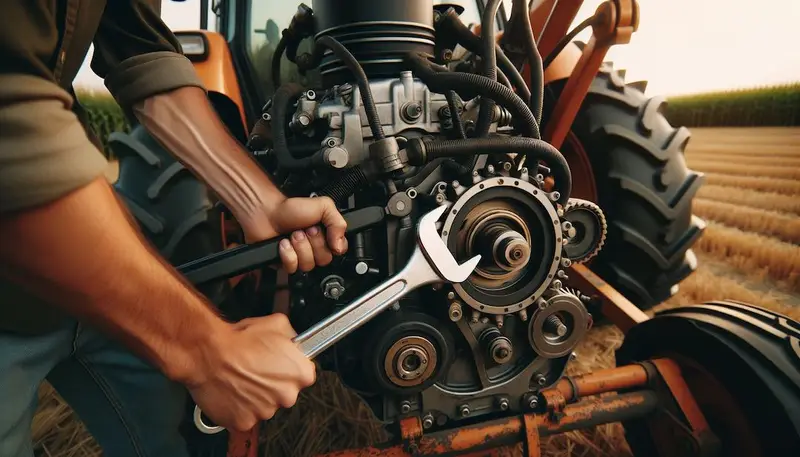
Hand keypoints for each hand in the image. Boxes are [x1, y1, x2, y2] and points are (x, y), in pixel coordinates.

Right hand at [186, 313, 314, 431]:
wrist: (208, 353)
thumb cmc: (239, 340)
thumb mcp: (277, 323)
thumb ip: (292, 336)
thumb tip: (292, 341)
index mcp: (301, 373)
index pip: (303, 374)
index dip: (288, 367)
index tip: (279, 364)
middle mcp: (287, 396)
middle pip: (285, 392)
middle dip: (273, 383)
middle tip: (255, 370)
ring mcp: (266, 412)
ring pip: (264, 405)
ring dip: (255, 395)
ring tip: (240, 378)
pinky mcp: (244, 422)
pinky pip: (245, 416)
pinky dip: (238, 407)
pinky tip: (231, 390)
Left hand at [244, 196, 348, 273]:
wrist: (265, 212)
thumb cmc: (290, 208)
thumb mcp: (323, 206)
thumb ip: (339, 223)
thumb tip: (340, 246)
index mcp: (326, 235)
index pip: (340, 250)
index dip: (332, 244)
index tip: (321, 230)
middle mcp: (315, 247)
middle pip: (325, 259)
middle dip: (313, 243)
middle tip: (304, 230)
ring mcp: (301, 257)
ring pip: (309, 265)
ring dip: (300, 247)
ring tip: (292, 235)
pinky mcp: (287, 263)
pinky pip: (293, 268)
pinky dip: (287, 255)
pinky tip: (283, 244)